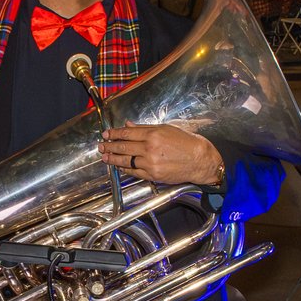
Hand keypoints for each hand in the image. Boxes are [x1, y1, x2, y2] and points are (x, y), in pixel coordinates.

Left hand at [100, 126, 223, 187]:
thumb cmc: (186, 143)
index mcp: (153, 134)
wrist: (199, 160)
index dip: (114, 134)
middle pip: (123, 147)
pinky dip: (125, 169)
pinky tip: (119, 167)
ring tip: (105, 157)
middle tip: (101, 146)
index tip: (106, 134)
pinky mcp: (153, 175)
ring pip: (126, 161)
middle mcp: (150, 148)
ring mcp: (150, 163)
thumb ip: (145, 128)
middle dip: (110, 146)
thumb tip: (129, 126)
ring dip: (113, 159)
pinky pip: (134, 172)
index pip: (127, 133)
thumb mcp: (166, 129)